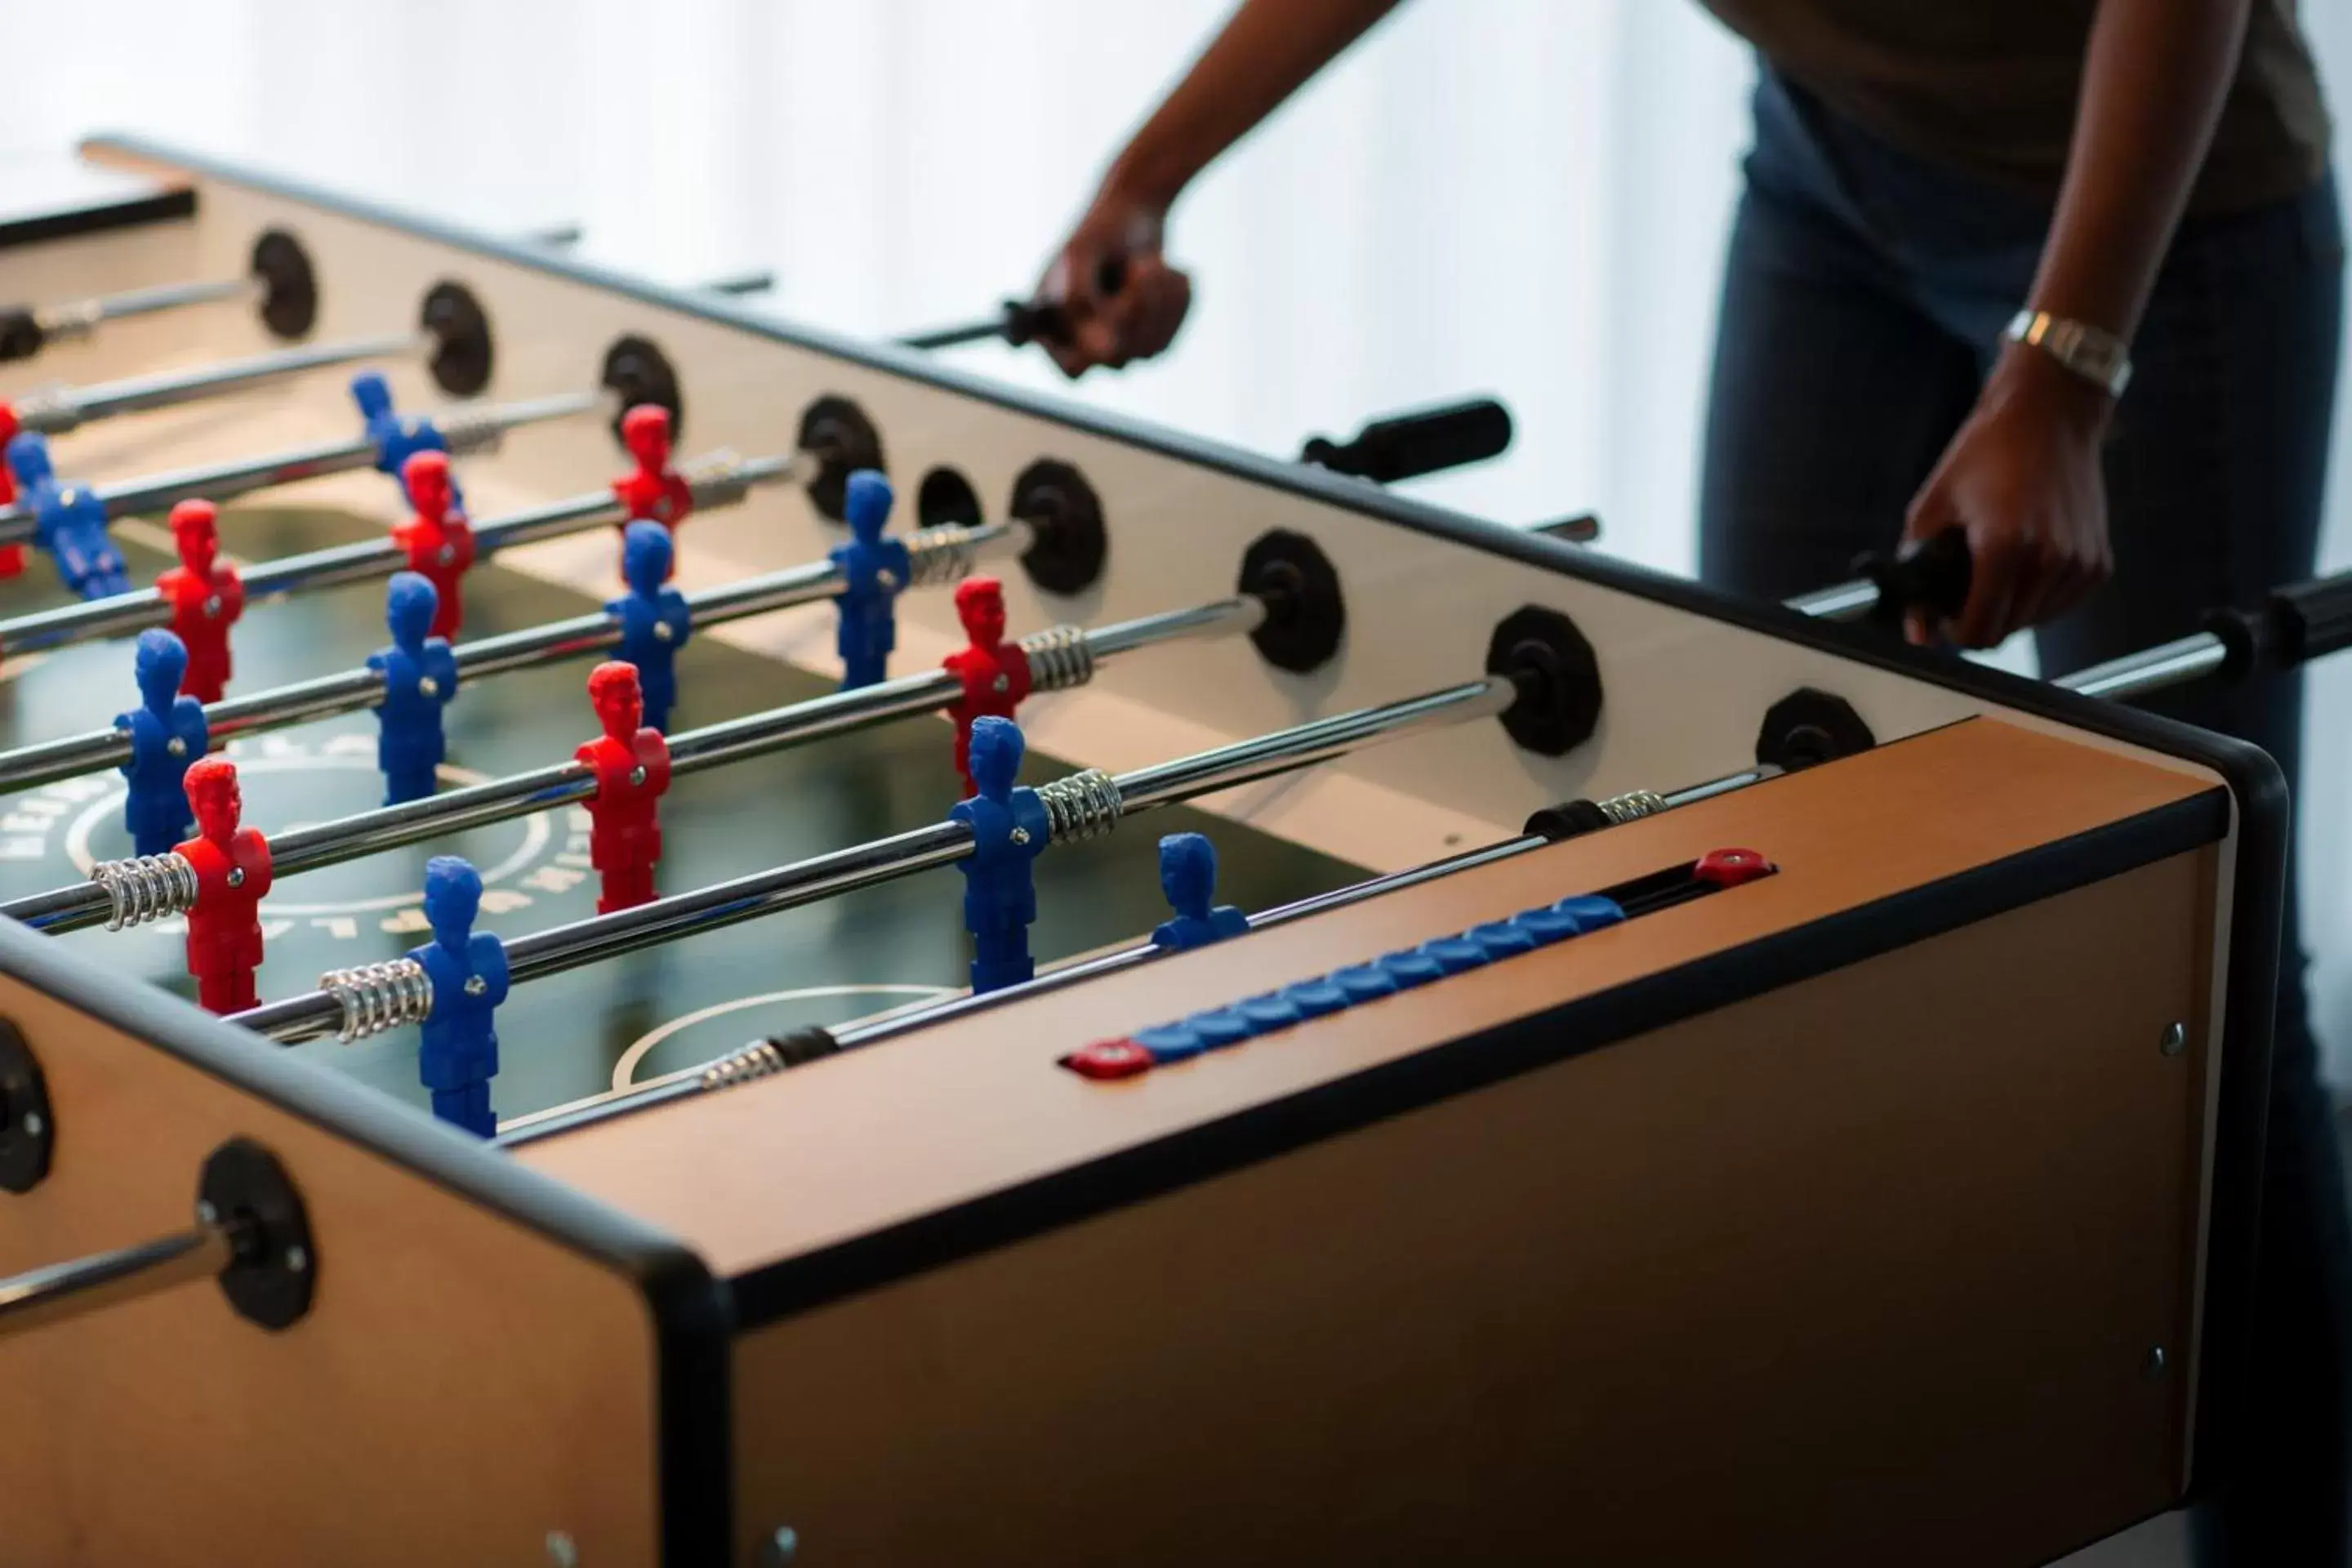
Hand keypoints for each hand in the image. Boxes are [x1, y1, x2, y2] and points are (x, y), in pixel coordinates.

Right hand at [1033, 178, 1192, 376]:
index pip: (1071, 367)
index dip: (1092, 350)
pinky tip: (1170, 272)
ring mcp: (1118, 350)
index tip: (1111, 317)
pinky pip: (1170, 338)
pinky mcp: (1151, 344)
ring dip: (1158, 298)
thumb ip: (1080, 300)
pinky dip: (1175, 301)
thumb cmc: (1099, 234)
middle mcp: (1082, 347)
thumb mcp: (1081, 256)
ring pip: (1147, 350)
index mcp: (1050, 328)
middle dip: (1136, 308)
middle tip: (1143, 266)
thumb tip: (1102, 350)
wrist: (1134, 218)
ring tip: (1152, 262)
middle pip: (1115, 359)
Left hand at [1901, 343, 2115, 647]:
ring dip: (2012, 606)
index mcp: (2004, 548)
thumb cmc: (1985, 454)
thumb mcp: (1932, 509)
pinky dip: (2040, 595)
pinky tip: (2026, 561)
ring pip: (2036, 620)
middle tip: (1967, 583)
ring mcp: (2080, 563)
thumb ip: (1917, 574)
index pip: (1979, 632)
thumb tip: (1918, 633)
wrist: (2049, 415)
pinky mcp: (2099, 563)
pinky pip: (2062, 604)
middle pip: (2007, 630)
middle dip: (1980, 616)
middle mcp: (2050, 560)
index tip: (1945, 615)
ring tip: (1997, 563)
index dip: (1954, 632)